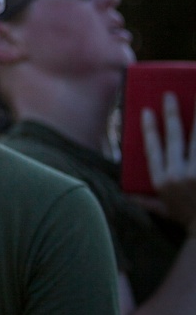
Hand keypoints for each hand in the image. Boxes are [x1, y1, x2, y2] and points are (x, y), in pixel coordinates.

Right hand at [140, 93, 195, 232]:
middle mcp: (178, 176)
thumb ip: (146, 202)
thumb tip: (127, 195)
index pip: (152, 149)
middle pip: (174, 138)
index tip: (147, 111)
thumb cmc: (187, 219)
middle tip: (170, 95)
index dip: (149, 129)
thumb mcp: (164, 212)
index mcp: (162, 182)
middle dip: (171, 114)